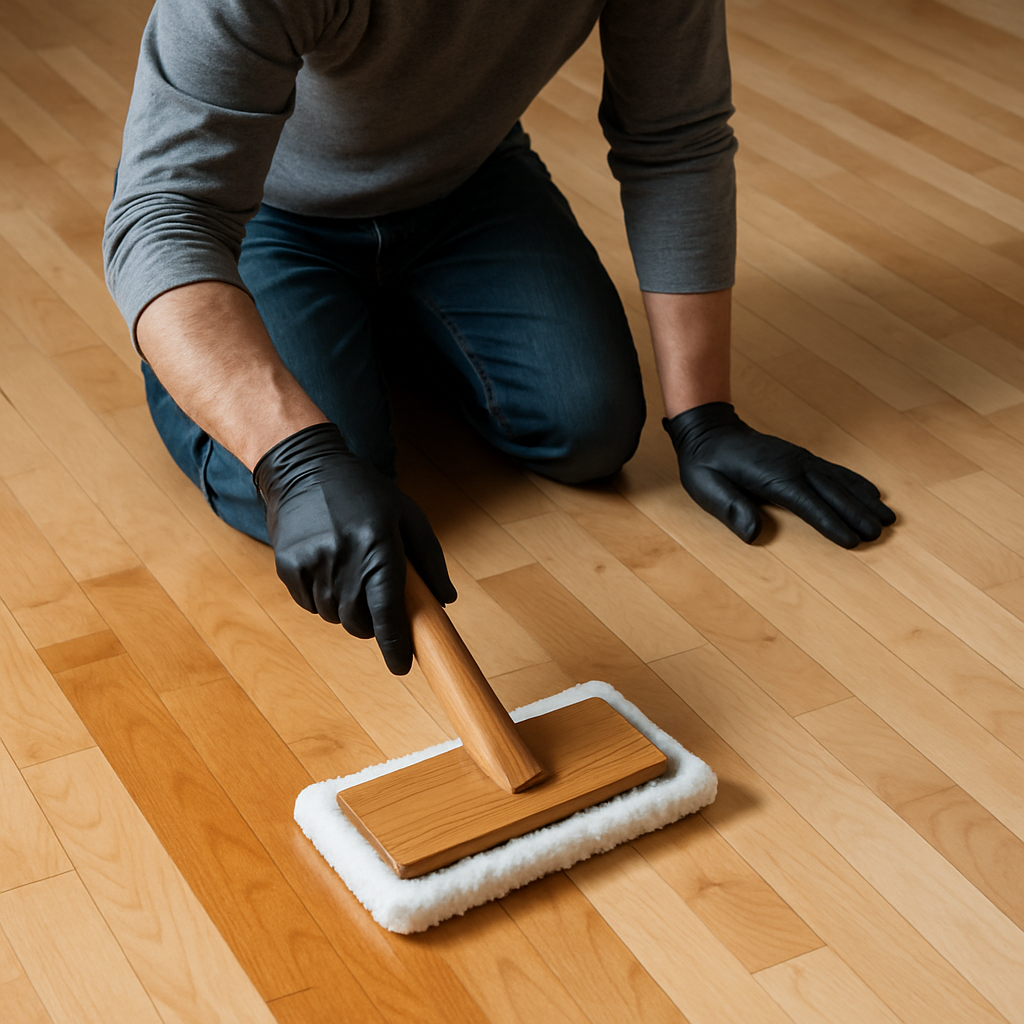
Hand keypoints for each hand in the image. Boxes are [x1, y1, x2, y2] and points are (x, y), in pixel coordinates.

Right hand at [252, 423, 455, 672]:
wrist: (304, 467)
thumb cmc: (366, 493)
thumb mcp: (408, 516)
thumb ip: (429, 561)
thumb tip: (445, 601)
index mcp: (379, 546)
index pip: (387, 611)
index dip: (395, 644)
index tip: (402, 666)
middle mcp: (344, 558)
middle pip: (358, 622)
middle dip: (371, 624)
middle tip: (375, 603)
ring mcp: (312, 563)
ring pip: (333, 616)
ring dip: (345, 610)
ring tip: (349, 575)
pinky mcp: (288, 566)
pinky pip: (309, 604)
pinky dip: (321, 599)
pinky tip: (327, 569)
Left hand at [663, 402, 894, 546]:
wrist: (709, 430)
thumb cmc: (706, 463)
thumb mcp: (707, 487)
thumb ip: (731, 508)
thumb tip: (753, 534)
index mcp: (771, 476)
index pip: (807, 504)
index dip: (831, 522)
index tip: (853, 540)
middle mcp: (793, 465)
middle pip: (832, 492)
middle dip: (858, 513)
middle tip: (881, 533)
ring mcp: (800, 459)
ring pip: (839, 481)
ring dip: (864, 499)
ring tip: (888, 517)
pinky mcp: (801, 458)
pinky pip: (834, 471)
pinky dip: (856, 482)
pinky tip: (871, 492)